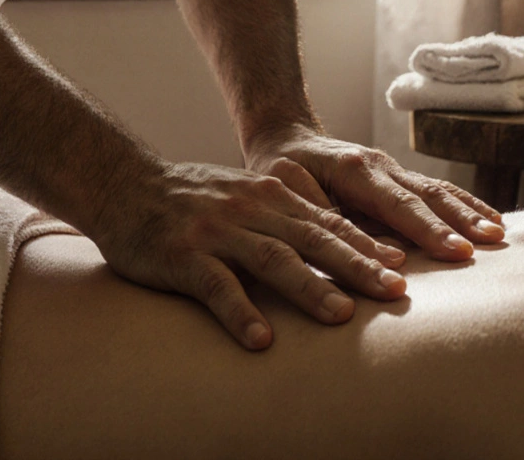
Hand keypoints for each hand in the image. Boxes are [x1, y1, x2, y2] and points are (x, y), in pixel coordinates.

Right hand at [84, 161, 408, 350]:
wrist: (122, 183)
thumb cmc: (189, 198)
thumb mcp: (244, 196)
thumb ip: (283, 215)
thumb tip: (337, 242)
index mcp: (270, 196)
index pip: (327, 221)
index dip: (365, 244)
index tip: (401, 267)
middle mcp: (250, 209)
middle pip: (313, 238)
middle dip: (357, 265)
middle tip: (395, 292)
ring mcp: (217, 231)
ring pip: (272, 258)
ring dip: (311, 287)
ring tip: (343, 316)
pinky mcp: (182, 255)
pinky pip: (216, 286)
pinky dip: (240, 312)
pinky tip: (261, 339)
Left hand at [244, 126, 504, 261]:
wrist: (285, 139)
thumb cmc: (280, 170)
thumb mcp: (286, 191)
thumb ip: (324, 218)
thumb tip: (369, 252)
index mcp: (355, 170)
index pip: (399, 204)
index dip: (429, 229)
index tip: (456, 251)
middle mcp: (380, 166)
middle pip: (428, 195)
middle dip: (461, 220)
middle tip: (492, 244)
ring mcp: (393, 169)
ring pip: (439, 190)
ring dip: (470, 212)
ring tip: (500, 235)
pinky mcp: (399, 178)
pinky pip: (438, 191)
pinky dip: (467, 204)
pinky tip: (491, 220)